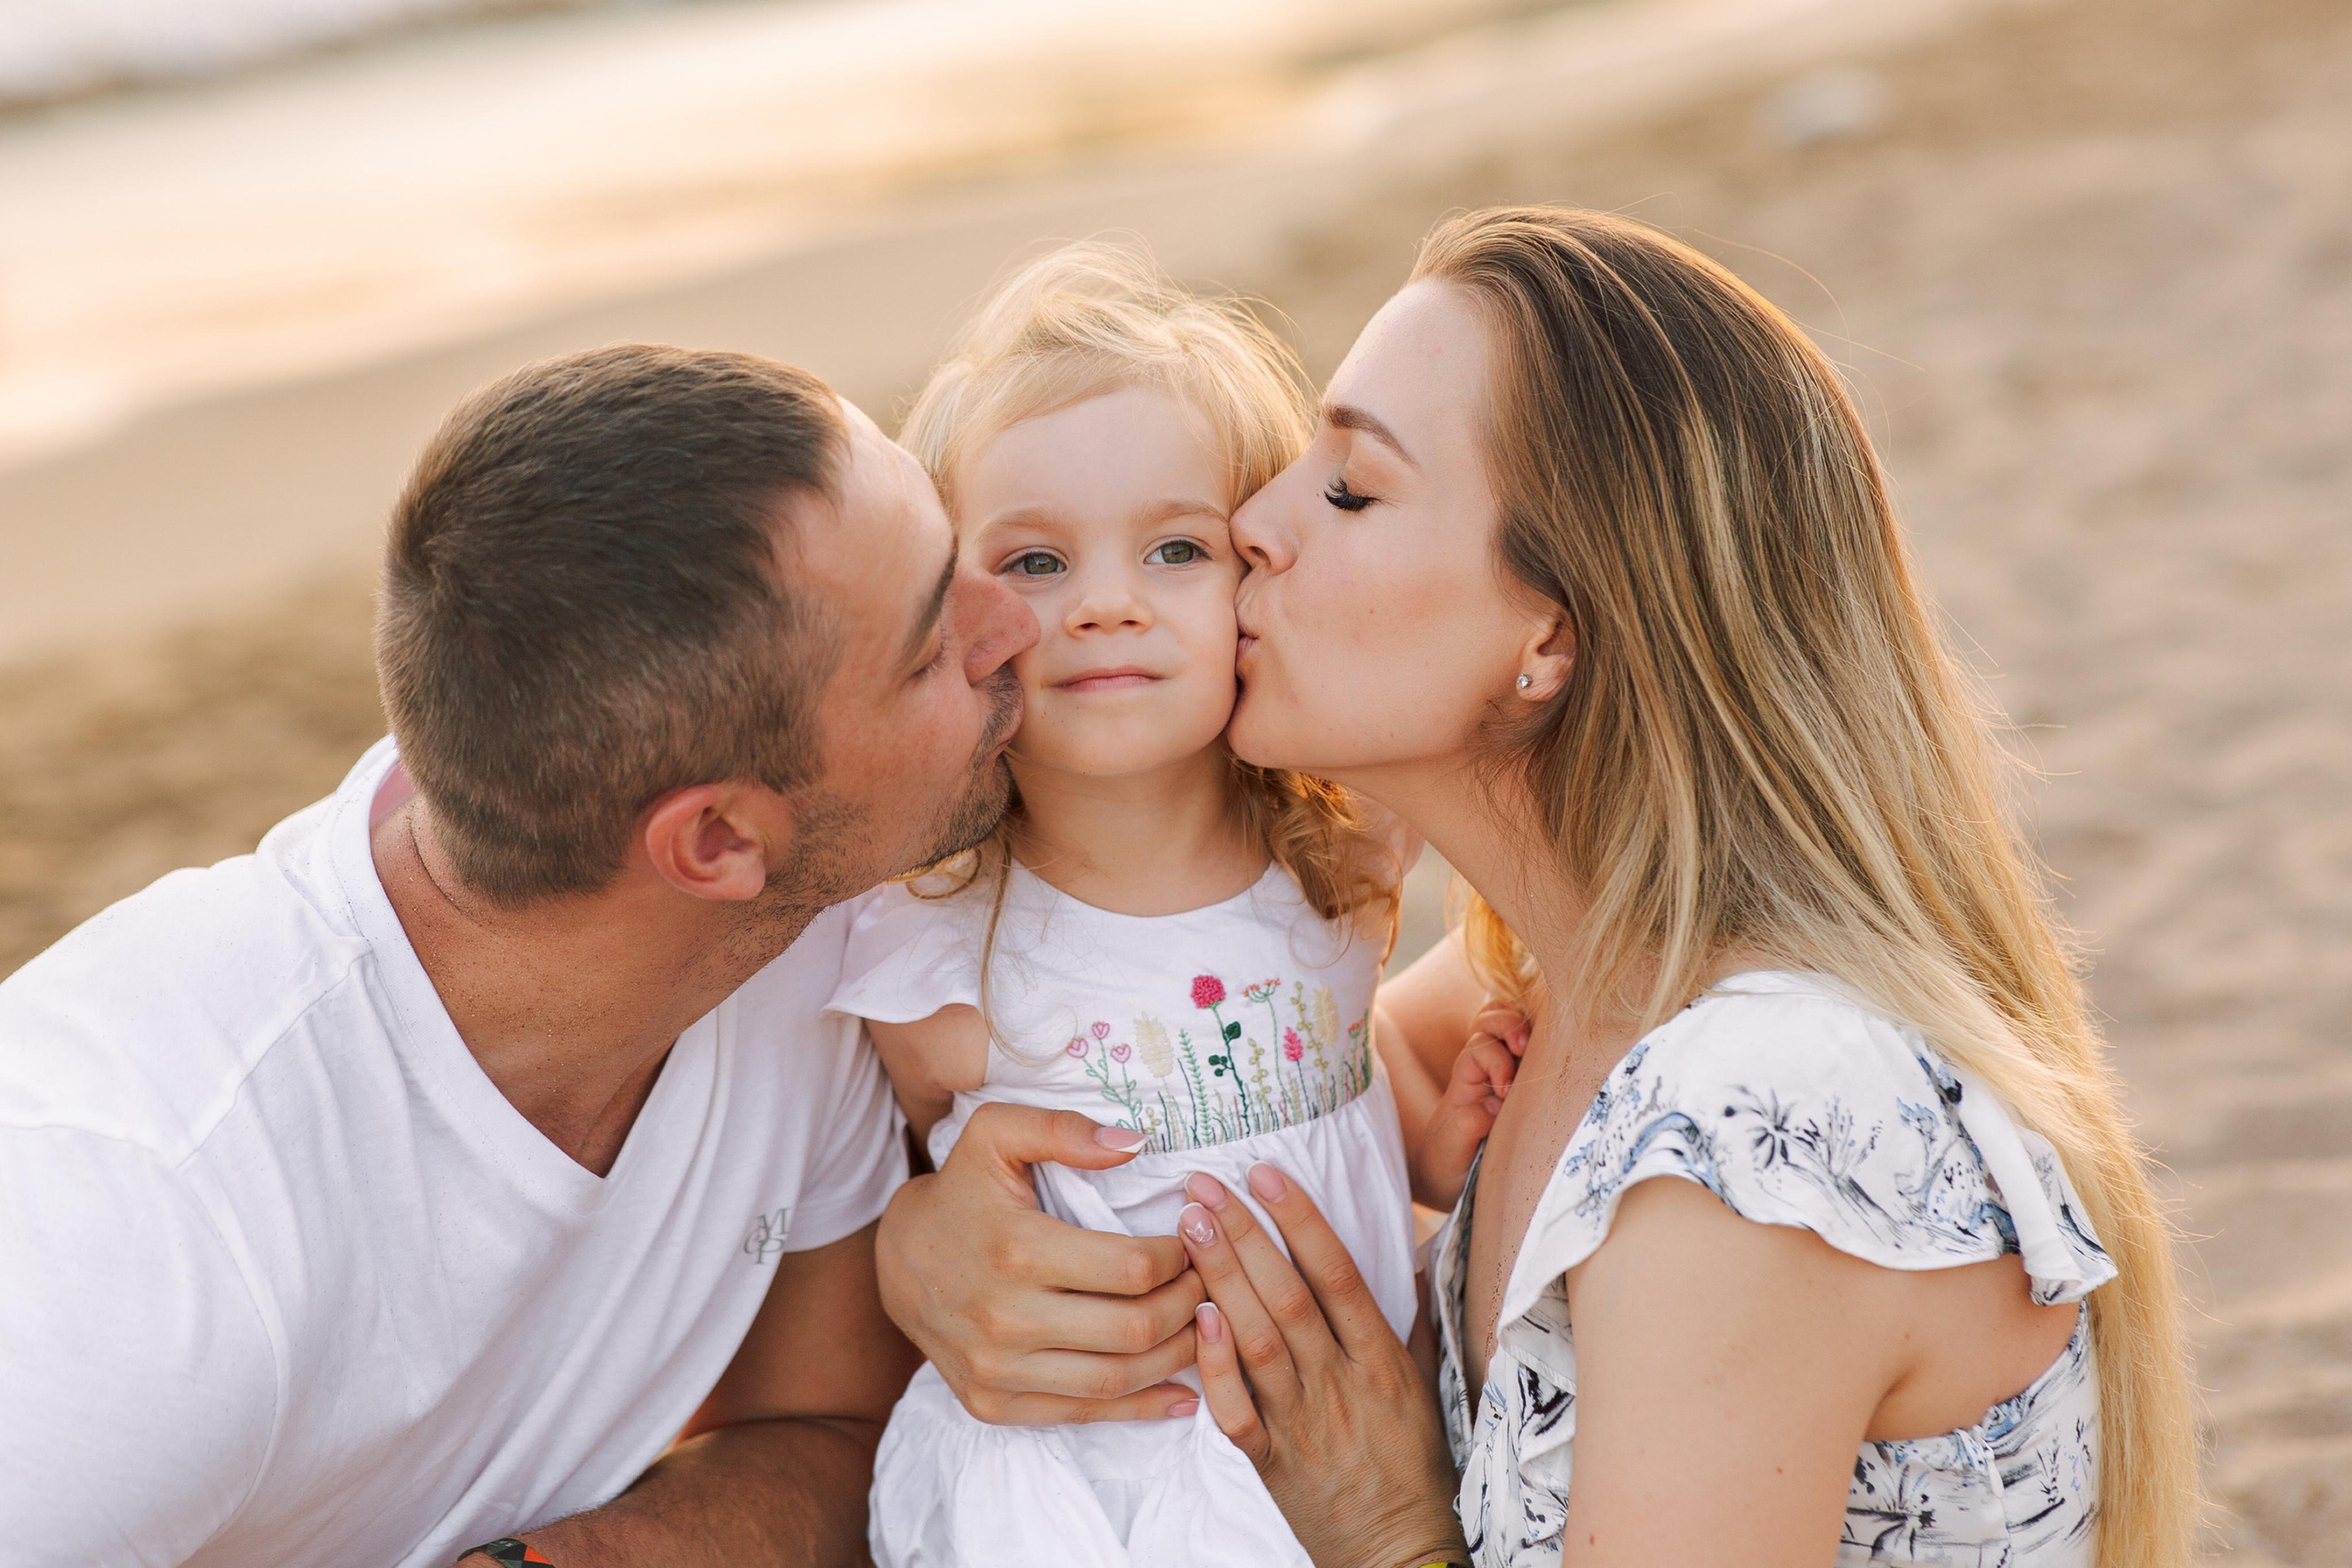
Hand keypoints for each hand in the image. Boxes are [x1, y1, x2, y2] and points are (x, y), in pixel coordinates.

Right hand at [874, 1102, 1205, 1423]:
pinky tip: (1182, 1392)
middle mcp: (1004, 1318)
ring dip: (1176, 1356)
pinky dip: (1141, 1407)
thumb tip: (1135, 1142)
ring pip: (1116, 1379)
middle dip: (1190, 1305)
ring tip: (1202, 1326)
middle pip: (1134, 1328)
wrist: (898, 1259)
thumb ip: (1062, 1127)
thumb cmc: (962, 1190)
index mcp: (1016, 1248)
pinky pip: (1083, 1415)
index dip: (1180, 1255)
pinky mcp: (993, 1404)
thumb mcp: (997, 1135)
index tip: (1194, 1239)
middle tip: (1209, 1282)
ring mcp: (997, 1370)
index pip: (1132, 1267)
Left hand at [1179, 1166, 1466, 1567]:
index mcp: (1381, 1358)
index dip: (1301, 1218)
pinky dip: (1216, 1366)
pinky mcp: (1272, 1461)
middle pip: (1288, 1295)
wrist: (1399, 1550)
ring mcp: (1304, 1422)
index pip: (1338, 1273)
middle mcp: (1341, 1381)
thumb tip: (1413, 1253)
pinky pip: (1238, 1410)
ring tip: (1188, 1227)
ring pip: (1258, 1340)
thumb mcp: (1425, 1384)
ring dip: (1220, 1278)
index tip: (1266, 1174)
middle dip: (1243, 1234)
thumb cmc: (1412, 1462)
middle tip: (1202, 1186)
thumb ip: (1413, 1317)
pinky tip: (1195, 1320)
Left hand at [1412, 998, 1529, 1208]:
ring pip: (1506, 1019)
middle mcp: (1482, 1069)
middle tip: (1523, 1047)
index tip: (1505, 1093)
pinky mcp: (1523, 1080)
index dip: (1495, 1061)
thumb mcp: (1450, 1150)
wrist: (1447, 1181)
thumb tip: (1495, 1104)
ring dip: (1520, 1021)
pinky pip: (1527, 1041)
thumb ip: (1467, 1125)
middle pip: (1489, 1019)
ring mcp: (1503, 1070)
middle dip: (1508, 1024)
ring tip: (1533, 1043)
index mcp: (1464, 1082)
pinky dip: (1536, 1031)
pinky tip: (1547, 1048)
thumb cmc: (1448, 1164)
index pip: (1479, 1049)